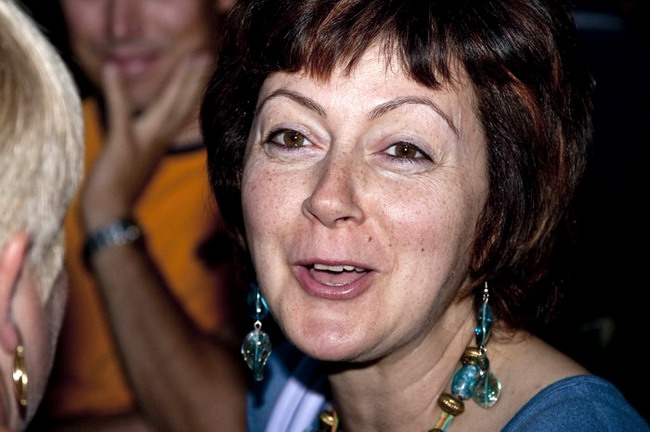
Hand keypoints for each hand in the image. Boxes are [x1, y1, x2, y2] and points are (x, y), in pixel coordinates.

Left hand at [81, 54, 212, 231]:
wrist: (109, 215)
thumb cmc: (118, 192)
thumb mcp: (136, 162)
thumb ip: (145, 144)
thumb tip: (152, 133)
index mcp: (160, 142)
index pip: (181, 111)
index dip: (192, 89)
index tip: (203, 68)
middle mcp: (157, 140)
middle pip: (181, 104)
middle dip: (194, 79)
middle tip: (207, 55)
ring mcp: (142, 142)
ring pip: (166, 106)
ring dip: (179, 81)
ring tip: (192, 57)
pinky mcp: (122, 145)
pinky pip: (120, 114)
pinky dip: (116, 91)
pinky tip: (111, 69)